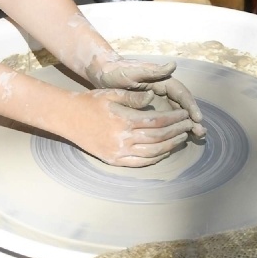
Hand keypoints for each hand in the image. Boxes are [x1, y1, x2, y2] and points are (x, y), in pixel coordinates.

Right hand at [68, 87, 194, 166]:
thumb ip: (133, 98)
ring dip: (169, 146)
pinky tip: (164, 152)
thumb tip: (152, 99)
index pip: (157, 121)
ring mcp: (118, 152)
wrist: (67, 118)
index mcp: (124, 120)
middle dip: (176, 132)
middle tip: (188, 126)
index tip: (184, 115)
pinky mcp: (113, 160)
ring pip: (152, 152)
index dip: (174, 119)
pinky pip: (139, 163)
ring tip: (181, 138)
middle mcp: (123, 139)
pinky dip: (154, 158)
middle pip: (158, 138)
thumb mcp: (112, 94)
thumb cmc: (90, 103)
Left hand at [87, 56, 206, 138]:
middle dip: (192, 118)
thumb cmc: (117, 71)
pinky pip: (165, 118)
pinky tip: (177, 136)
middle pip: (182, 104)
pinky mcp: (150, 107)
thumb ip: (152, 71)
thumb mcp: (133, 71)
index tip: (197, 118)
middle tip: (200, 132)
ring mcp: (158, 99)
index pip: (181, 93)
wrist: (103, 74)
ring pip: (176, 112)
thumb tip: (172, 66)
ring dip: (186, 123)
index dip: (190, 105)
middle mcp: (163, 89)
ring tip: (196, 136)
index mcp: (162, 80)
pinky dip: (172, 126)